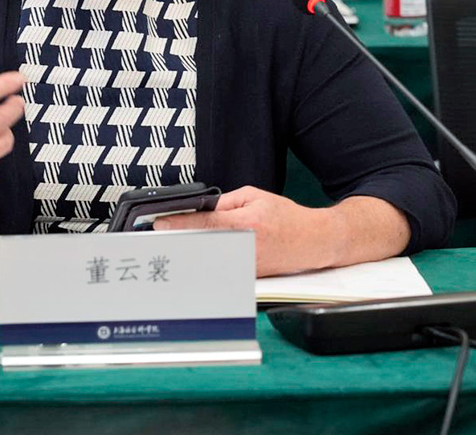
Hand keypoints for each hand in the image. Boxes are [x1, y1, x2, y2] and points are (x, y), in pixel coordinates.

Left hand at [152, 186, 328, 276]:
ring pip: (210, 260)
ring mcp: (247, 267)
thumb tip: (200, 209)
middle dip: (181, 240)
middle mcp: (245, 248)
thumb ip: (225, 203)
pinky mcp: (249, 279)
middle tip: (161, 236)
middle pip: (202, 245)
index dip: (180, 224)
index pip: (205, 223)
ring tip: (175, 246)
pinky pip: (222, 269)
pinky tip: (196, 258)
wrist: (314, 241)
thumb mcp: (254, 197)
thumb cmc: (287, 218)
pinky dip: (207, 263)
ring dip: (192, 253)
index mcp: (246, 223)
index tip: (160, 224)